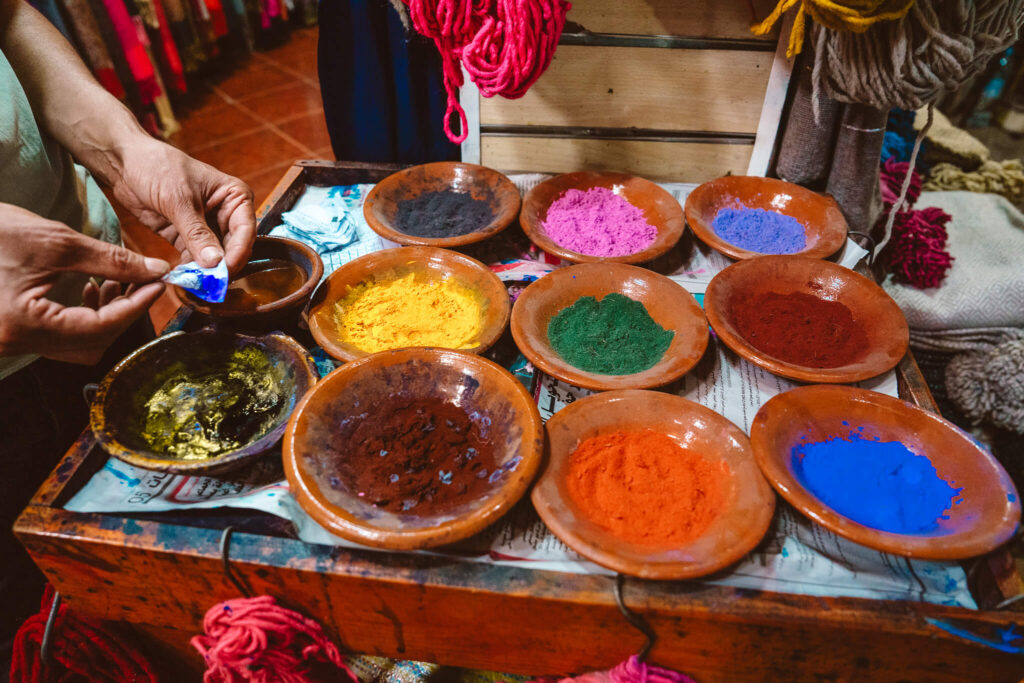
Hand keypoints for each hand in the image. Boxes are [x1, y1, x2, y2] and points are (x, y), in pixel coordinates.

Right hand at [0, 203, 167, 364]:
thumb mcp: (54, 242)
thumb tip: (155, 271)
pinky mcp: (11, 333)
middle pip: (92, 345)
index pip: (101, 328)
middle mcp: (15, 343)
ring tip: (115, 282)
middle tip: (142, 283)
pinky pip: (59, 338)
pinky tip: (89, 289)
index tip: (159, 283)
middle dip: (123, 314)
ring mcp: (11, 342)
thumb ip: (110, 260)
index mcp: (24, 325)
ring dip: (105, 317)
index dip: (137, 306)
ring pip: (77, 345)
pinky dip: (83, 318)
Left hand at [109, 139, 255, 272]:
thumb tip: (215, 263)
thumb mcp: (178, 200)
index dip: (237, 253)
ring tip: (195, 286)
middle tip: (210, 285)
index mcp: (235, 197)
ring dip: (206, 272)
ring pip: (215, 257)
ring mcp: (208, 227)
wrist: (124, 162)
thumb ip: (197, 233)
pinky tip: (183, 279)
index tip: (224, 272)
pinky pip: (195, 259)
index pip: (245, 230)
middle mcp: (226, 213)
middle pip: (233, 248)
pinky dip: (191, 270)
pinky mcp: (188, 237)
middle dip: (222, 266)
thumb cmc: (156, 167)